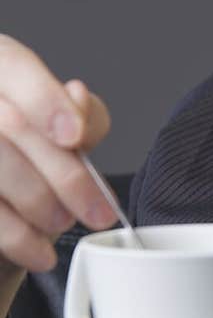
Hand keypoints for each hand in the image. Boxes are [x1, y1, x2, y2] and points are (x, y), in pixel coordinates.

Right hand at [0, 34, 116, 308]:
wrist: (5, 189)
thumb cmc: (32, 147)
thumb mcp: (61, 122)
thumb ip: (78, 112)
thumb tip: (77, 99)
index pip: (14, 66)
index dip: (46, 101)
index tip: (75, 138)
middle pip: (10, 127)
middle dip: (63, 174)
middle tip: (97, 211)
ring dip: (37, 206)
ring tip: (64, 225)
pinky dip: (14, 236)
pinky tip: (38, 251)